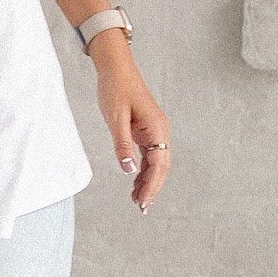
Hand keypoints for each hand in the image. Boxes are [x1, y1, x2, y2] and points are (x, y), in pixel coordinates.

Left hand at [91, 42, 170, 210]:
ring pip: (156, 163)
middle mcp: (160, 131)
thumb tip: (128, 169)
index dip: (151, 185)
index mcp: (157, 128)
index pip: (158, 163)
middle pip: (161, 167)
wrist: (116, 68)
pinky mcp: (146, 130)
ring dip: (148, 182)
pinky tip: (135, 183)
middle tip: (142, 208)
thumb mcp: (115, 118)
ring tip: (137, 201)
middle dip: (153, 189)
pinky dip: (143, 171)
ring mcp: (154, 131)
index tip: (142, 201)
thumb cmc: (116, 88)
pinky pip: (149, 156)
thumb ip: (122, 144)